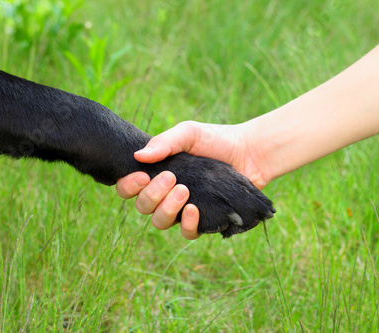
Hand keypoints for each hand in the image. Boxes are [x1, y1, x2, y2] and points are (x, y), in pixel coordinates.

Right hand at [116, 121, 270, 237]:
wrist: (249, 152)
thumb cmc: (216, 140)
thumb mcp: (189, 133)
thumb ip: (164, 142)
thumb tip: (138, 157)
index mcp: (157, 174)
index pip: (129, 188)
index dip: (128, 186)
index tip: (141, 175)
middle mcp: (166, 194)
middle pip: (143, 206)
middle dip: (152, 195)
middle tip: (171, 178)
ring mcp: (184, 209)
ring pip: (160, 222)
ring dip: (167, 209)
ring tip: (185, 191)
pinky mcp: (204, 220)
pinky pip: (187, 233)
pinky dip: (187, 224)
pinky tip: (195, 209)